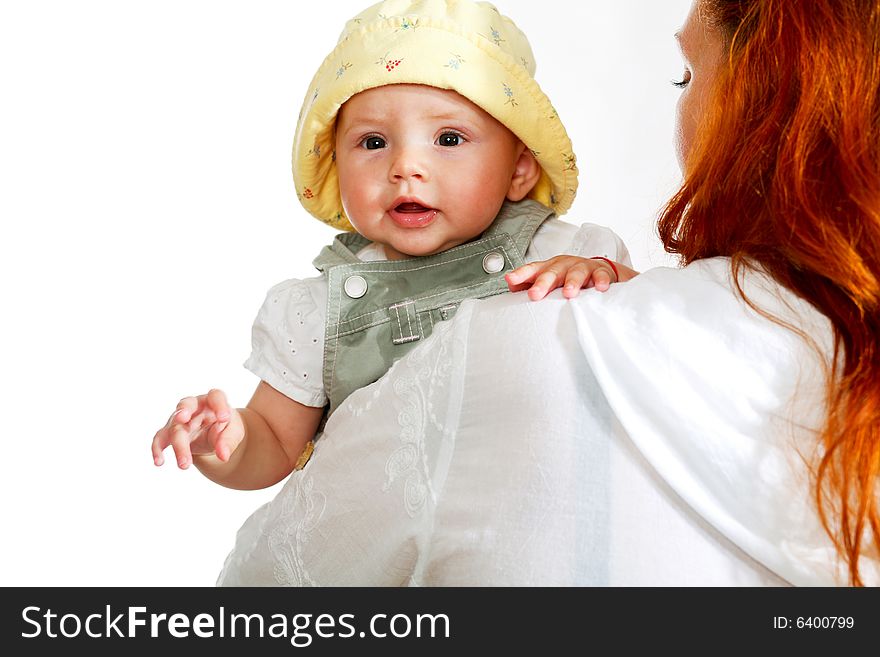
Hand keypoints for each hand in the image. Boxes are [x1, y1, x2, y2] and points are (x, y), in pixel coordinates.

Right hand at [152, 389, 243, 468]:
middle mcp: (193, 406)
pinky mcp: (170, 432)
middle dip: (183, 412)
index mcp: (212, 401)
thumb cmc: (224, 426)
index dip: (219, 405)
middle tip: (183, 419)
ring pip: (174, 427)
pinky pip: (160, 439)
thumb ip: (228, 441)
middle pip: (186, 406)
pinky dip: (157, 449)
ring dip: (179, 446)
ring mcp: (179, 419)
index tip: (224, 418)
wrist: (214, 432)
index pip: (215, 396)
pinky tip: (159, 462)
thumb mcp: (233, 432)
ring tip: (184, 465)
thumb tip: (223, 456)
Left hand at [506, 255, 626, 299]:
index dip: (521, 274)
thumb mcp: (550, 282)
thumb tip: (511, 286)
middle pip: (552, 272)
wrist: (600, 273)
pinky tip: (600, 288)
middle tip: (535, 294)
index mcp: (549, 268)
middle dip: (543, 283)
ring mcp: (582, 267)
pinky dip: (601, 281)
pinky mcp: (601, 272)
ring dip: (572, 282)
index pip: (532, 270)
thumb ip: (530, 285)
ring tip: (568, 293)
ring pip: (576, 273)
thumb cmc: (568, 279)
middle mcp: (564, 265)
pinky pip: (601, 275)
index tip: (510, 280)